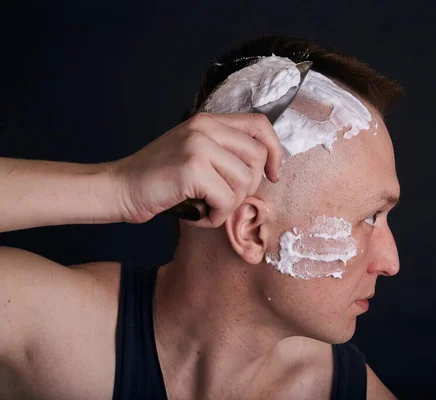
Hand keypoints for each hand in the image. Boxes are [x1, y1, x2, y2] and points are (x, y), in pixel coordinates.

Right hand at [110, 113, 282, 227]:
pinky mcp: (192, 169)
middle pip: (258, 157)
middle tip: (224, 198)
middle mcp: (205, 127)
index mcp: (208, 121)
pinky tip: (197, 214)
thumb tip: (265, 167)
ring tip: (206, 206)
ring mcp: (198, 146)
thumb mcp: (193, 152)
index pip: (260, 125)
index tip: (272, 175)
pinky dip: (216, 216)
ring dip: (229, 205)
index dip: (275, 151)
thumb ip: (224, 151)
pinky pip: (227, 200)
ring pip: (245, 181)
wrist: (119, 188)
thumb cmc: (159, 179)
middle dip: (248, 187)